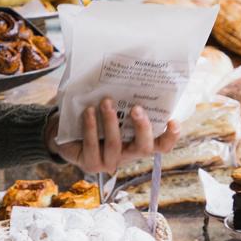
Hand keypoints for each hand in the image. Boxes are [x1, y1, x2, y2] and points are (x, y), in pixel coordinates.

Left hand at [45, 98, 179, 173]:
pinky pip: (92, 146)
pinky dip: (91, 127)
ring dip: (111, 121)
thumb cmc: (97, 117)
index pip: (162, 145)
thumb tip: (132, 75)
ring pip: (115, 145)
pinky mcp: (91, 165)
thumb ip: (125, 101)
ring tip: (106, 102)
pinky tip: (88, 112)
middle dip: (142, 127)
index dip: (171, 137)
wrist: (68, 133)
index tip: (173, 121)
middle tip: (136, 108)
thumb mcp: (114, 109)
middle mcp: (128, 155)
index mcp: (139, 142)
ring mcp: (110, 163)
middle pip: (144, 148)